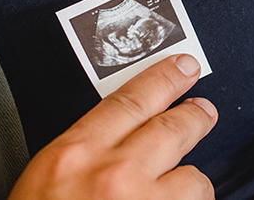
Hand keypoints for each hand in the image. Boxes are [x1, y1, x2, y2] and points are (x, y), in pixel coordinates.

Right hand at [8, 54, 216, 199]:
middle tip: (203, 111)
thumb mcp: (50, 176)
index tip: (184, 67)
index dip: (164, 78)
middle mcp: (113, 178)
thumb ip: (90, 146)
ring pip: (195, 180)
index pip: (132, 100)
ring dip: (189, 186)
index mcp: (75, 156)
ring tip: (172, 194)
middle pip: (174, 128)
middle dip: (195, 116)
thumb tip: (136, 123)